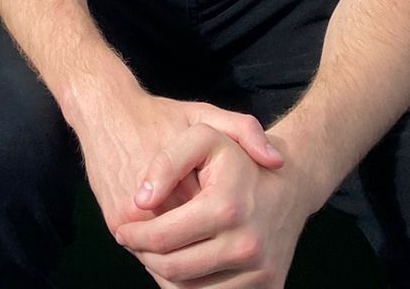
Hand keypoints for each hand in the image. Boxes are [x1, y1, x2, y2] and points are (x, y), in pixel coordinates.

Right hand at [69, 83, 282, 246]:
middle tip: (224, 258)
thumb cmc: (159, 115)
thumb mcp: (203, 114)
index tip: (238, 239)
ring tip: (204, 257)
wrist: (105, 109)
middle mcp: (153, 207)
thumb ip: (243, 130)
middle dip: (208, 262)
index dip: (229, 241)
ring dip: (183, 268)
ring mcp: (131, 218)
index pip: (215, 230)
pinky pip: (143, 253)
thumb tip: (277, 161)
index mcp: (183, 184)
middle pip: (190, 252)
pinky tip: (177, 249)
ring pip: (165, 261)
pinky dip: (159, 259)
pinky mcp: (114, 221)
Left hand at [114, 126, 311, 287]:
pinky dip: (193, 288)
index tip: (122, 231)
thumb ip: (167, 161)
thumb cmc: (235, 159)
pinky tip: (180, 266)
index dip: (134, 236)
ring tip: (154, 255)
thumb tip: (141, 200)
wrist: (288, 186)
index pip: (161, 238)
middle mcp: (247, 245)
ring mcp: (261, 272)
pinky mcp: (270, 288)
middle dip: (146, 258)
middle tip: (134, 245)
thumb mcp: (202, 135)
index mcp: (226, 208)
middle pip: (174, 270)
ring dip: (166, 277)